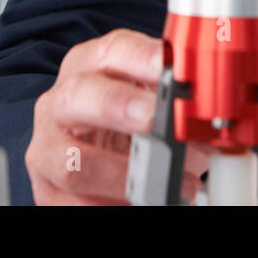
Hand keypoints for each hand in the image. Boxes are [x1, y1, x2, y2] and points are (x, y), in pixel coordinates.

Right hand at [25, 28, 210, 204]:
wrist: (106, 161)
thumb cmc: (135, 125)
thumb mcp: (157, 104)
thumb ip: (178, 104)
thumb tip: (209, 119)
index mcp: (90, 65)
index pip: (113, 51)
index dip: (142, 57)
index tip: (171, 69)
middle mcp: (62, 101)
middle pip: (78, 95)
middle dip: (118, 105)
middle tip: (155, 117)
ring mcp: (48, 147)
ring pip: (71, 161)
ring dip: (121, 176)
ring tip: (162, 183)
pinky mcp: (48, 190)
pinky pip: (74, 204)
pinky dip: (112, 206)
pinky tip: (142, 204)